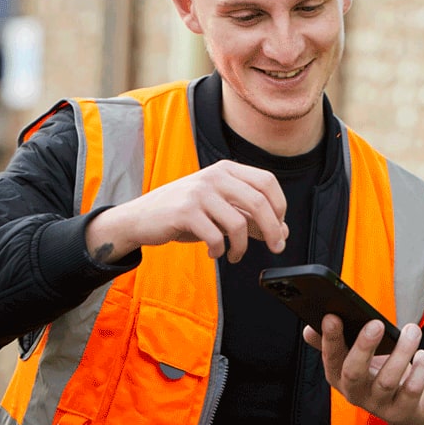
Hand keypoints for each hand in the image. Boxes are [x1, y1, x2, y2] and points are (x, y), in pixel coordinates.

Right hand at [85, 159, 288, 262]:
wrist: (141, 218)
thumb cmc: (186, 213)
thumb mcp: (220, 210)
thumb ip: (250, 218)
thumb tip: (283, 232)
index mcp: (227, 169)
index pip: (267, 182)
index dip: (280, 206)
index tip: (280, 227)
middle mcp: (215, 176)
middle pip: (259, 202)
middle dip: (273, 230)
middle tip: (276, 247)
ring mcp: (199, 192)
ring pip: (238, 223)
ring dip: (242, 247)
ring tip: (234, 255)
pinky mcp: (185, 211)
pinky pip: (216, 236)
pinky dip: (220, 250)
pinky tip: (213, 252)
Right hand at [305, 315, 423, 424]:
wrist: (406, 405)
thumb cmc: (376, 373)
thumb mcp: (353, 359)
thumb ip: (333, 343)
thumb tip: (309, 329)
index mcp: (340, 376)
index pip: (331, 358)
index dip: (330, 339)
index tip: (332, 316)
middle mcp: (356, 393)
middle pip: (354, 373)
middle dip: (363, 347)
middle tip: (375, 323)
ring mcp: (379, 404)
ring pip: (387, 381)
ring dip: (401, 352)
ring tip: (412, 330)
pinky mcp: (403, 410)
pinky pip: (411, 391)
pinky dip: (419, 371)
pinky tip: (422, 355)